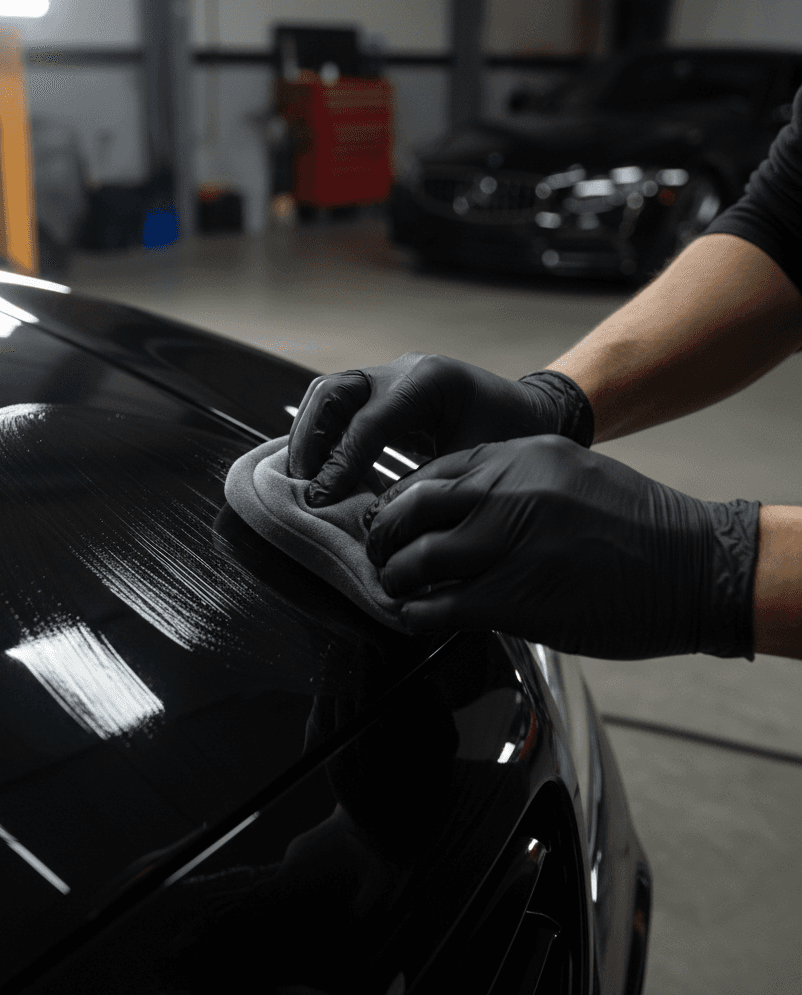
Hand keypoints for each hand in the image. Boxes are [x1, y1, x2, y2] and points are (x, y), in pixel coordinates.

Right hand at [287, 352, 592, 506]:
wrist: (534, 413)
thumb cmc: (514, 436)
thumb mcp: (475, 463)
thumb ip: (426, 486)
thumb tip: (378, 520)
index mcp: (429, 381)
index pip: (368, 421)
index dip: (341, 462)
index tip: (322, 499)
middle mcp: (403, 371)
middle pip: (334, 391)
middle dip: (310, 438)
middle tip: (300, 482)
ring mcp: (390, 378)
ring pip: (328, 394)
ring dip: (308, 434)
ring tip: (301, 477)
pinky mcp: (383, 393)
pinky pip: (340, 407)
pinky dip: (323, 435)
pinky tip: (319, 469)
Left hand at [364, 435, 758, 658]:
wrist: (696, 564)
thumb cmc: (637, 522)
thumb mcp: (568, 472)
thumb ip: (511, 482)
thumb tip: (460, 506)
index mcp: (518, 456)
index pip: (431, 472)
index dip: (398, 499)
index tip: (387, 517)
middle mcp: (506, 491)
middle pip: (410, 508)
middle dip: (381, 534)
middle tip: (376, 552)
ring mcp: (508, 542)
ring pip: (416, 558)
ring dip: (393, 577)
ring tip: (393, 586)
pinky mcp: (515, 597)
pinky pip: (441, 606)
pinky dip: (415, 614)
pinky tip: (413, 616)